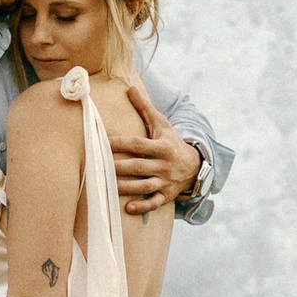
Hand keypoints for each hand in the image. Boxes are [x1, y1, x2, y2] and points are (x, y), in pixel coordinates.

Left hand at [111, 93, 204, 219]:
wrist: (195, 165)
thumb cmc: (171, 142)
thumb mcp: (161, 124)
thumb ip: (144, 108)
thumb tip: (129, 88)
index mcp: (162, 147)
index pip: (139, 145)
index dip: (122, 144)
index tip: (105, 142)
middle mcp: (164, 165)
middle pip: (140, 167)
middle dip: (121, 167)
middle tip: (102, 166)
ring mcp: (166, 182)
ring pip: (145, 186)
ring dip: (127, 187)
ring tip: (110, 186)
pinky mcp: (167, 196)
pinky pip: (155, 203)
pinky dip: (143, 207)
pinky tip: (128, 208)